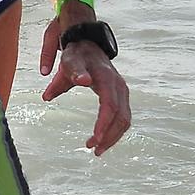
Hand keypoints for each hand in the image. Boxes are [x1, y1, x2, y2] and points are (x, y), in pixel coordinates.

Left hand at [39, 36, 131, 154]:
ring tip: (97, 149)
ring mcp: (122, 91)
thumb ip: (74, 71)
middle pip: (121, 117)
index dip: (104, 125)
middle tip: (93, 149)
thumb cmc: (76, 55)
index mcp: (107, 79)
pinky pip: (123, 117)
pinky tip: (103, 139)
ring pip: (125, 119)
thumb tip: (82, 80)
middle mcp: (119, 86)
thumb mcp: (70, 61)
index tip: (95, 140)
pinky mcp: (121, 96)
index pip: (110, 106)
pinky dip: (115, 130)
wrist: (87, 45)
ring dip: (113, 136)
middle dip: (109, 136)